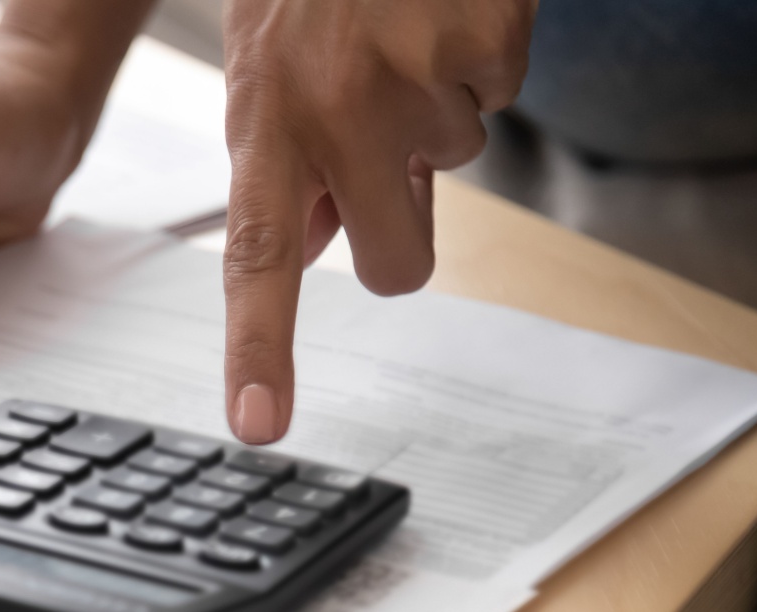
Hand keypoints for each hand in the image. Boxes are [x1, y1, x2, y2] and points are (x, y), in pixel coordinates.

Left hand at [220, 0, 534, 442]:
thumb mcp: (267, 68)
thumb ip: (288, 167)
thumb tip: (308, 255)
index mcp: (265, 119)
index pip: (254, 256)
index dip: (259, 347)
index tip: (259, 426)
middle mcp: (336, 108)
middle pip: (399, 262)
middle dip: (403, 227)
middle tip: (385, 148)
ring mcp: (417, 78)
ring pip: (457, 167)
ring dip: (435, 117)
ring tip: (399, 35)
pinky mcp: (487, 44)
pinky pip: (502, 97)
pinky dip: (479, 63)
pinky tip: (441, 12)